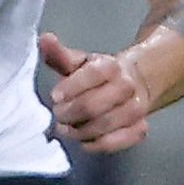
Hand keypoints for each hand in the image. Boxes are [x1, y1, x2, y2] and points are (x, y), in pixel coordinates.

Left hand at [38, 32, 151, 153]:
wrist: (134, 84)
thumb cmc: (98, 75)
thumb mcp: (78, 62)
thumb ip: (59, 54)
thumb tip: (44, 39)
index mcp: (112, 66)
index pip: (92, 75)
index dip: (70, 88)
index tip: (55, 97)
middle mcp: (127, 86)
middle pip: (93, 106)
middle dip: (70, 113)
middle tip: (58, 115)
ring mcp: (136, 109)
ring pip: (103, 126)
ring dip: (79, 131)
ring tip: (67, 128)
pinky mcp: (139, 129)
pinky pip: (116, 142)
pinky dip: (96, 144)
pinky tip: (84, 140)